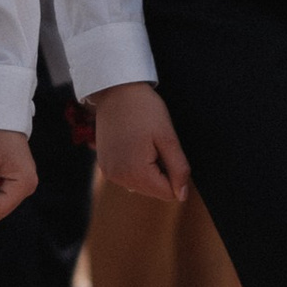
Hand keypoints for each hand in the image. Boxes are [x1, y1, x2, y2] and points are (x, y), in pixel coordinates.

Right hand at [93, 82, 191, 199]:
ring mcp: (109, 172)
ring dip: (149, 169)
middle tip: (156, 144)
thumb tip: (181, 196)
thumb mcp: (168, 137)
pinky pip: (128, 175)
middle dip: (162, 172)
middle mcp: (118, 178)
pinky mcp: (104, 165)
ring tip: (144, 143)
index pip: (168, 193)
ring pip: (141, 185)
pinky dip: (136, 165)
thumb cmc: (145, 109)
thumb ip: (178, 168)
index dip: (176, 175)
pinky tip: (134, 144)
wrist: (116, 90)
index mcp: (136, 173)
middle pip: (154, 191)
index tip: (169, 151)